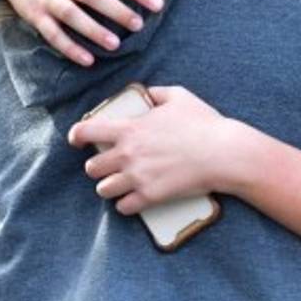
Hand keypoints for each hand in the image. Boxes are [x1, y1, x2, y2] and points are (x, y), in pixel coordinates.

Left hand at [68, 86, 241, 214]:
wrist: (223, 153)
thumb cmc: (204, 123)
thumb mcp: (180, 96)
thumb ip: (157, 92)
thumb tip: (147, 93)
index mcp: (131, 128)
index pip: (87, 132)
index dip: (76, 136)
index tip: (76, 140)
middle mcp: (128, 154)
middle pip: (92, 167)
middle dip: (99, 166)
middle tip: (111, 165)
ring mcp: (137, 177)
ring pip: (103, 190)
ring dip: (110, 187)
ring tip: (122, 184)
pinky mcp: (150, 197)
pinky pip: (123, 207)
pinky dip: (126, 204)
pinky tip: (134, 199)